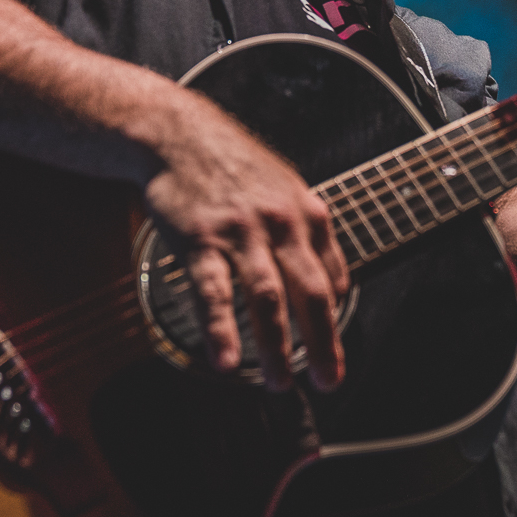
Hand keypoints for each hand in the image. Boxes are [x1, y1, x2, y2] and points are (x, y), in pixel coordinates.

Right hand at [143, 95, 347, 392]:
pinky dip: (221, 329)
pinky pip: (214, 291)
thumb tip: (337, 285)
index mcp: (307, 214)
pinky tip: (225, 360)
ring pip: (266, 298)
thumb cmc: (233, 165)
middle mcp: (280, 224)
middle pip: (309, 294)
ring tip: (279, 383)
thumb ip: (311, 235)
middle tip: (326, 381)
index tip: (333, 359)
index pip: (332, 279)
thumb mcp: (287, 189)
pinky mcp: (201, 239)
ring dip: (275, 347)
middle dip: (322, 344)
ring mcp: (241, 232)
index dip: (335, 324)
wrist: (179, 134)